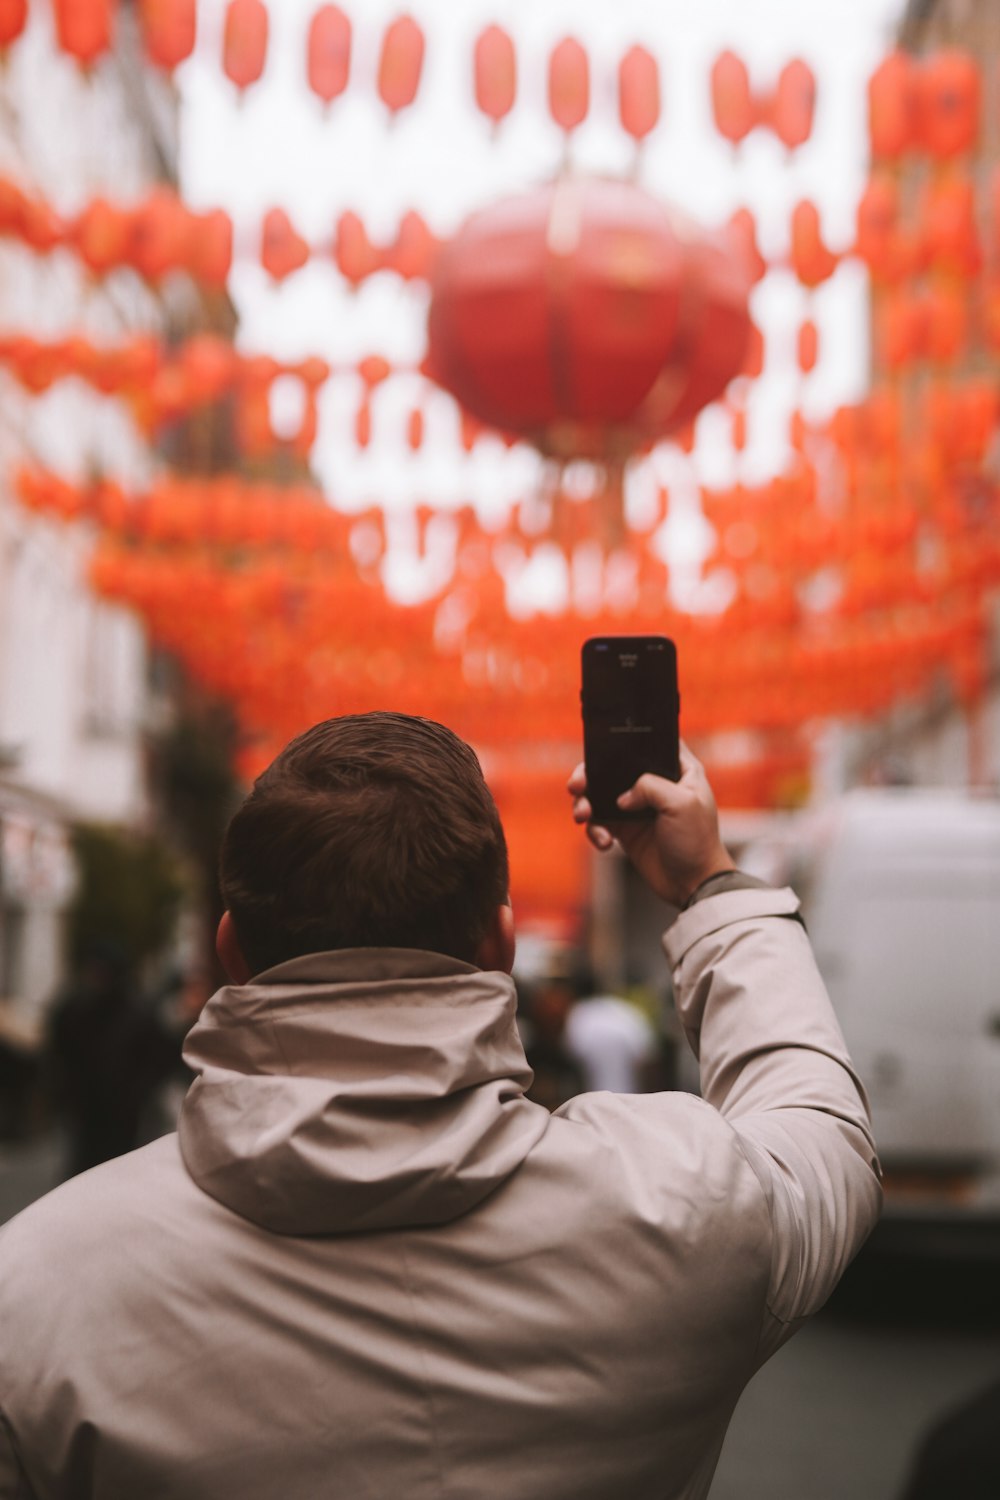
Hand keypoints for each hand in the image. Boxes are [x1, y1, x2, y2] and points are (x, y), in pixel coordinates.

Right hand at [567, 742, 735, 907]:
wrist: (693, 884)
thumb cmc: (697, 841)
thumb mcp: (682, 804)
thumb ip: (650, 786)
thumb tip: (622, 797)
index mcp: (678, 769)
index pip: (649, 742)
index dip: (626, 739)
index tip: (603, 745)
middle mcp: (655, 783)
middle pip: (613, 767)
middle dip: (589, 774)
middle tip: (577, 785)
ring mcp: (637, 806)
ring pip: (599, 794)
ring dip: (585, 803)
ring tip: (582, 816)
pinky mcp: (625, 829)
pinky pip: (599, 822)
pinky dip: (595, 830)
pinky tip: (605, 843)